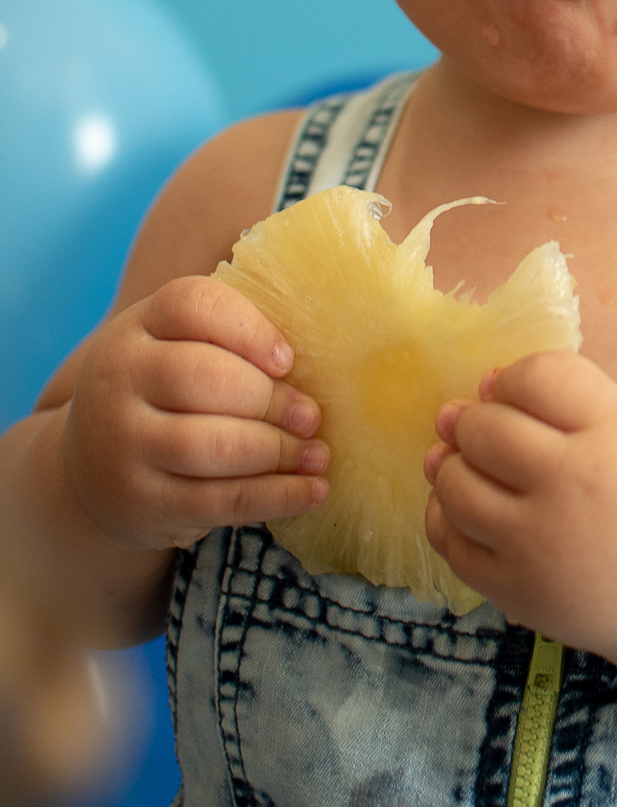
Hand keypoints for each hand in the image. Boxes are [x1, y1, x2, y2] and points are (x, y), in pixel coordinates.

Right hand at [61, 277, 329, 552]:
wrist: (94, 462)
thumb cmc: (167, 391)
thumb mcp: (181, 346)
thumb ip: (236, 335)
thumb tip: (332, 337)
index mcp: (140, 326)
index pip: (192, 306)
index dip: (248, 330)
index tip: (288, 359)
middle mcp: (120, 377)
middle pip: (200, 377)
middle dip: (269, 400)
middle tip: (312, 416)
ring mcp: (122, 442)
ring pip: (208, 445)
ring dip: (276, 451)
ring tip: (317, 454)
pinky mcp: (139, 501)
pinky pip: (215, 501)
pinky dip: (274, 497)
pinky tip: (314, 492)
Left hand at [422, 351, 616, 670]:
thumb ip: (575, 399)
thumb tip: (488, 385)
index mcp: (614, 434)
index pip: (535, 378)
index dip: (513, 377)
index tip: (513, 391)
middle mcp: (571, 485)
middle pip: (486, 430)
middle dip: (472, 418)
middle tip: (474, 423)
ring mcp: (539, 544)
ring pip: (456, 485)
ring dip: (450, 464)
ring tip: (461, 461)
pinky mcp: (517, 591)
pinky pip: (452, 543)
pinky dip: (444, 516)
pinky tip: (462, 507)